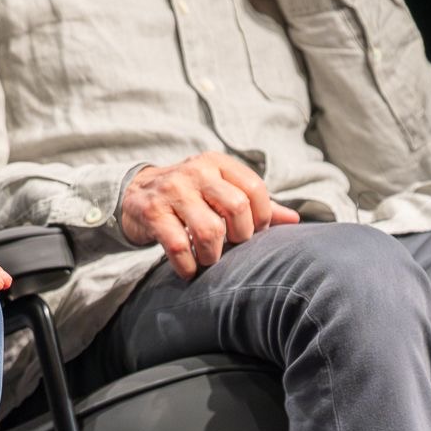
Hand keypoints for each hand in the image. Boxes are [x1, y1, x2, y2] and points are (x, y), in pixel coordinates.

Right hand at [118, 151, 299, 278]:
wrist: (135, 192)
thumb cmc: (189, 194)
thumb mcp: (219, 189)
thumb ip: (255, 203)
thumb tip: (294, 220)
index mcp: (217, 162)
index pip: (254, 188)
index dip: (261, 217)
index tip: (253, 232)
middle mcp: (195, 171)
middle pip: (236, 207)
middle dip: (240, 236)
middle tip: (231, 246)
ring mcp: (172, 190)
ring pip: (209, 230)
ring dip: (213, 255)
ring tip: (208, 259)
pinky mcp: (152, 212)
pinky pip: (179, 246)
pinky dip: (188, 265)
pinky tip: (188, 268)